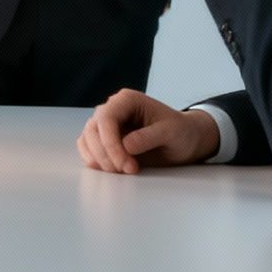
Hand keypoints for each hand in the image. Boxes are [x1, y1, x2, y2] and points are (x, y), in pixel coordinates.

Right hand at [77, 89, 218, 173]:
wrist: (185, 140)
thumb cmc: (180, 131)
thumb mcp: (170, 132)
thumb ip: (149, 137)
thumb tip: (126, 145)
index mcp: (127, 100)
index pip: (106, 117)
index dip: (110, 143)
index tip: (125, 164)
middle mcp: (113, 109)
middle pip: (93, 129)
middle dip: (106, 154)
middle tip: (126, 170)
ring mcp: (107, 124)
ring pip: (87, 139)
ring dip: (99, 159)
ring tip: (121, 171)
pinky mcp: (105, 139)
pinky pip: (88, 148)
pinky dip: (95, 160)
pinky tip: (110, 169)